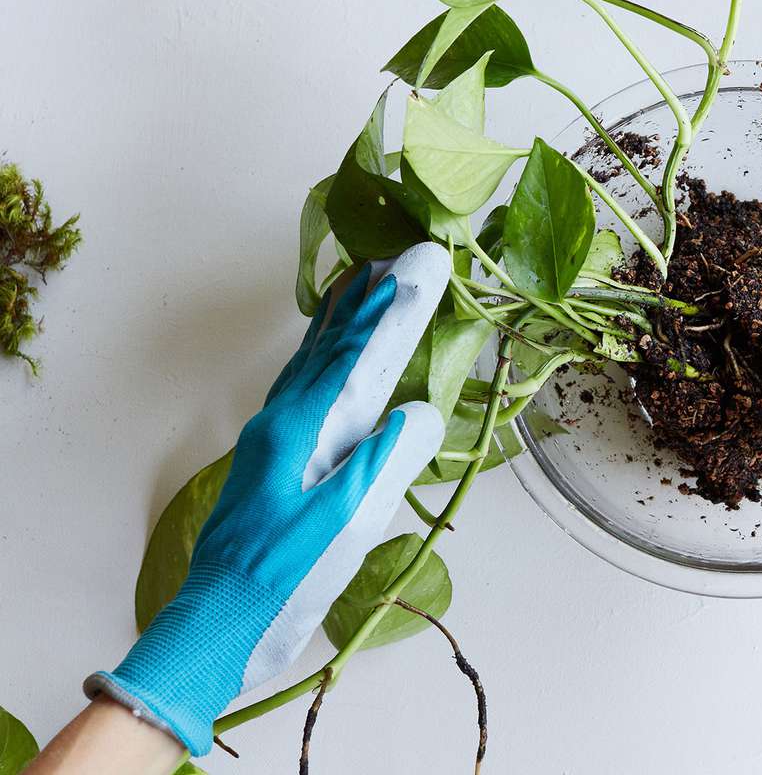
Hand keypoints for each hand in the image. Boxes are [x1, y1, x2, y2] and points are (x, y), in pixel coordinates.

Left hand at [84, 243, 449, 755]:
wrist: (216, 628)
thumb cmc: (282, 580)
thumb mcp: (345, 525)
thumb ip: (384, 462)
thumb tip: (422, 411)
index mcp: (304, 431)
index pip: (361, 356)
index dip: (397, 310)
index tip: (426, 262)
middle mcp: (284, 422)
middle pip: (334, 346)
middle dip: (371, 299)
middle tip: (402, 253)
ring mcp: (274, 440)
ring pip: (314, 362)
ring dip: (344, 320)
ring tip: (365, 282)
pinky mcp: (274, 462)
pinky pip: (304, 388)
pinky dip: (325, 356)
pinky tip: (330, 356)